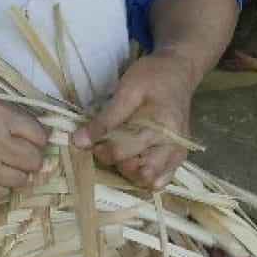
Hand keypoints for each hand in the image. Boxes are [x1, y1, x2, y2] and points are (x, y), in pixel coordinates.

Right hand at [0, 93, 48, 202]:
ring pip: (21, 180)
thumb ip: (5, 114)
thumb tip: (38, 131)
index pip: (39, 135)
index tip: (28, 141)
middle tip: (14, 156)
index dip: (36, 139)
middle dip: (28, 158)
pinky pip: (1, 194)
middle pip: (34, 160)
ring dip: (13, 174)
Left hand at [71, 52, 195, 189]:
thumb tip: (79, 141)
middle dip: (119, 164)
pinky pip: (158, 180)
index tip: (93, 140)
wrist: (177, 74)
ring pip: (150, 182)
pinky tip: (134, 157)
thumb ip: (104, 119)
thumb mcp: (126, 90)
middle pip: (139, 174)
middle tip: (110, 145)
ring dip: (131, 172)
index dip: (102, 150)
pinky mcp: (177, 160)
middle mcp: (174, 148)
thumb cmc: (152, 78)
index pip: (124, 152)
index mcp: (163, 128)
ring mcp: (178, 156)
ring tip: (124, 150)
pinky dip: (143, 174)